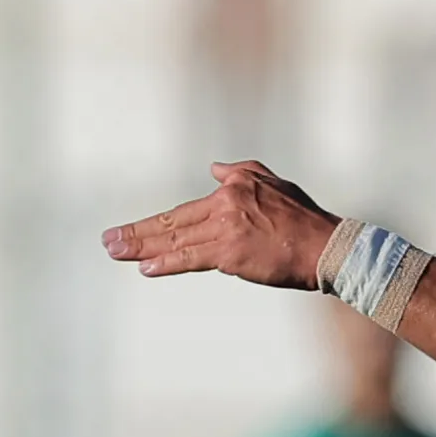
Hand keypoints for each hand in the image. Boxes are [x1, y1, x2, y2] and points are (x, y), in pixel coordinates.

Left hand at [103, 163, 344, 287]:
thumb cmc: (305, 219)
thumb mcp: (274, 183)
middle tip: (108, 241)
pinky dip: (167, 262)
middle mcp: (224, 205)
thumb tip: (214, 169)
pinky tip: (146, 267)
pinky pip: (192, 258)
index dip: (155, 224)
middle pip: (171, 222)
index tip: (132, 232)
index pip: (185, 211)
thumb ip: (242, 172)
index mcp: (232, 188)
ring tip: (115, 251)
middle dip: (136, 233)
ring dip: (140, 246)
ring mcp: (226, 229)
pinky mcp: (232, 252)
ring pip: (176, 240)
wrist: (327, 246)